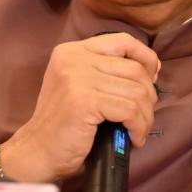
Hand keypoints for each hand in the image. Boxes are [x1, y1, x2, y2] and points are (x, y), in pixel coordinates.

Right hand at [1, 33, 159, 182]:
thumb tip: (154, 68)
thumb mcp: (82, 85)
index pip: (123, 41)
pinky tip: (134, 138)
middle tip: (144, 116)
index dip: (145, 58)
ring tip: (139, 130)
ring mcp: (78, 78)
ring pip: (136, 91)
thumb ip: (109, 71)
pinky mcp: (84, 101)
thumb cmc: (65, 123)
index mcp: (73, 51)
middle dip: (148, 96)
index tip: (151, 80)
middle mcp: (74, 58)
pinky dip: (138, 126)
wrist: (38, 151)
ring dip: (145, 116)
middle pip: (134, 68)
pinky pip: (129, 109)